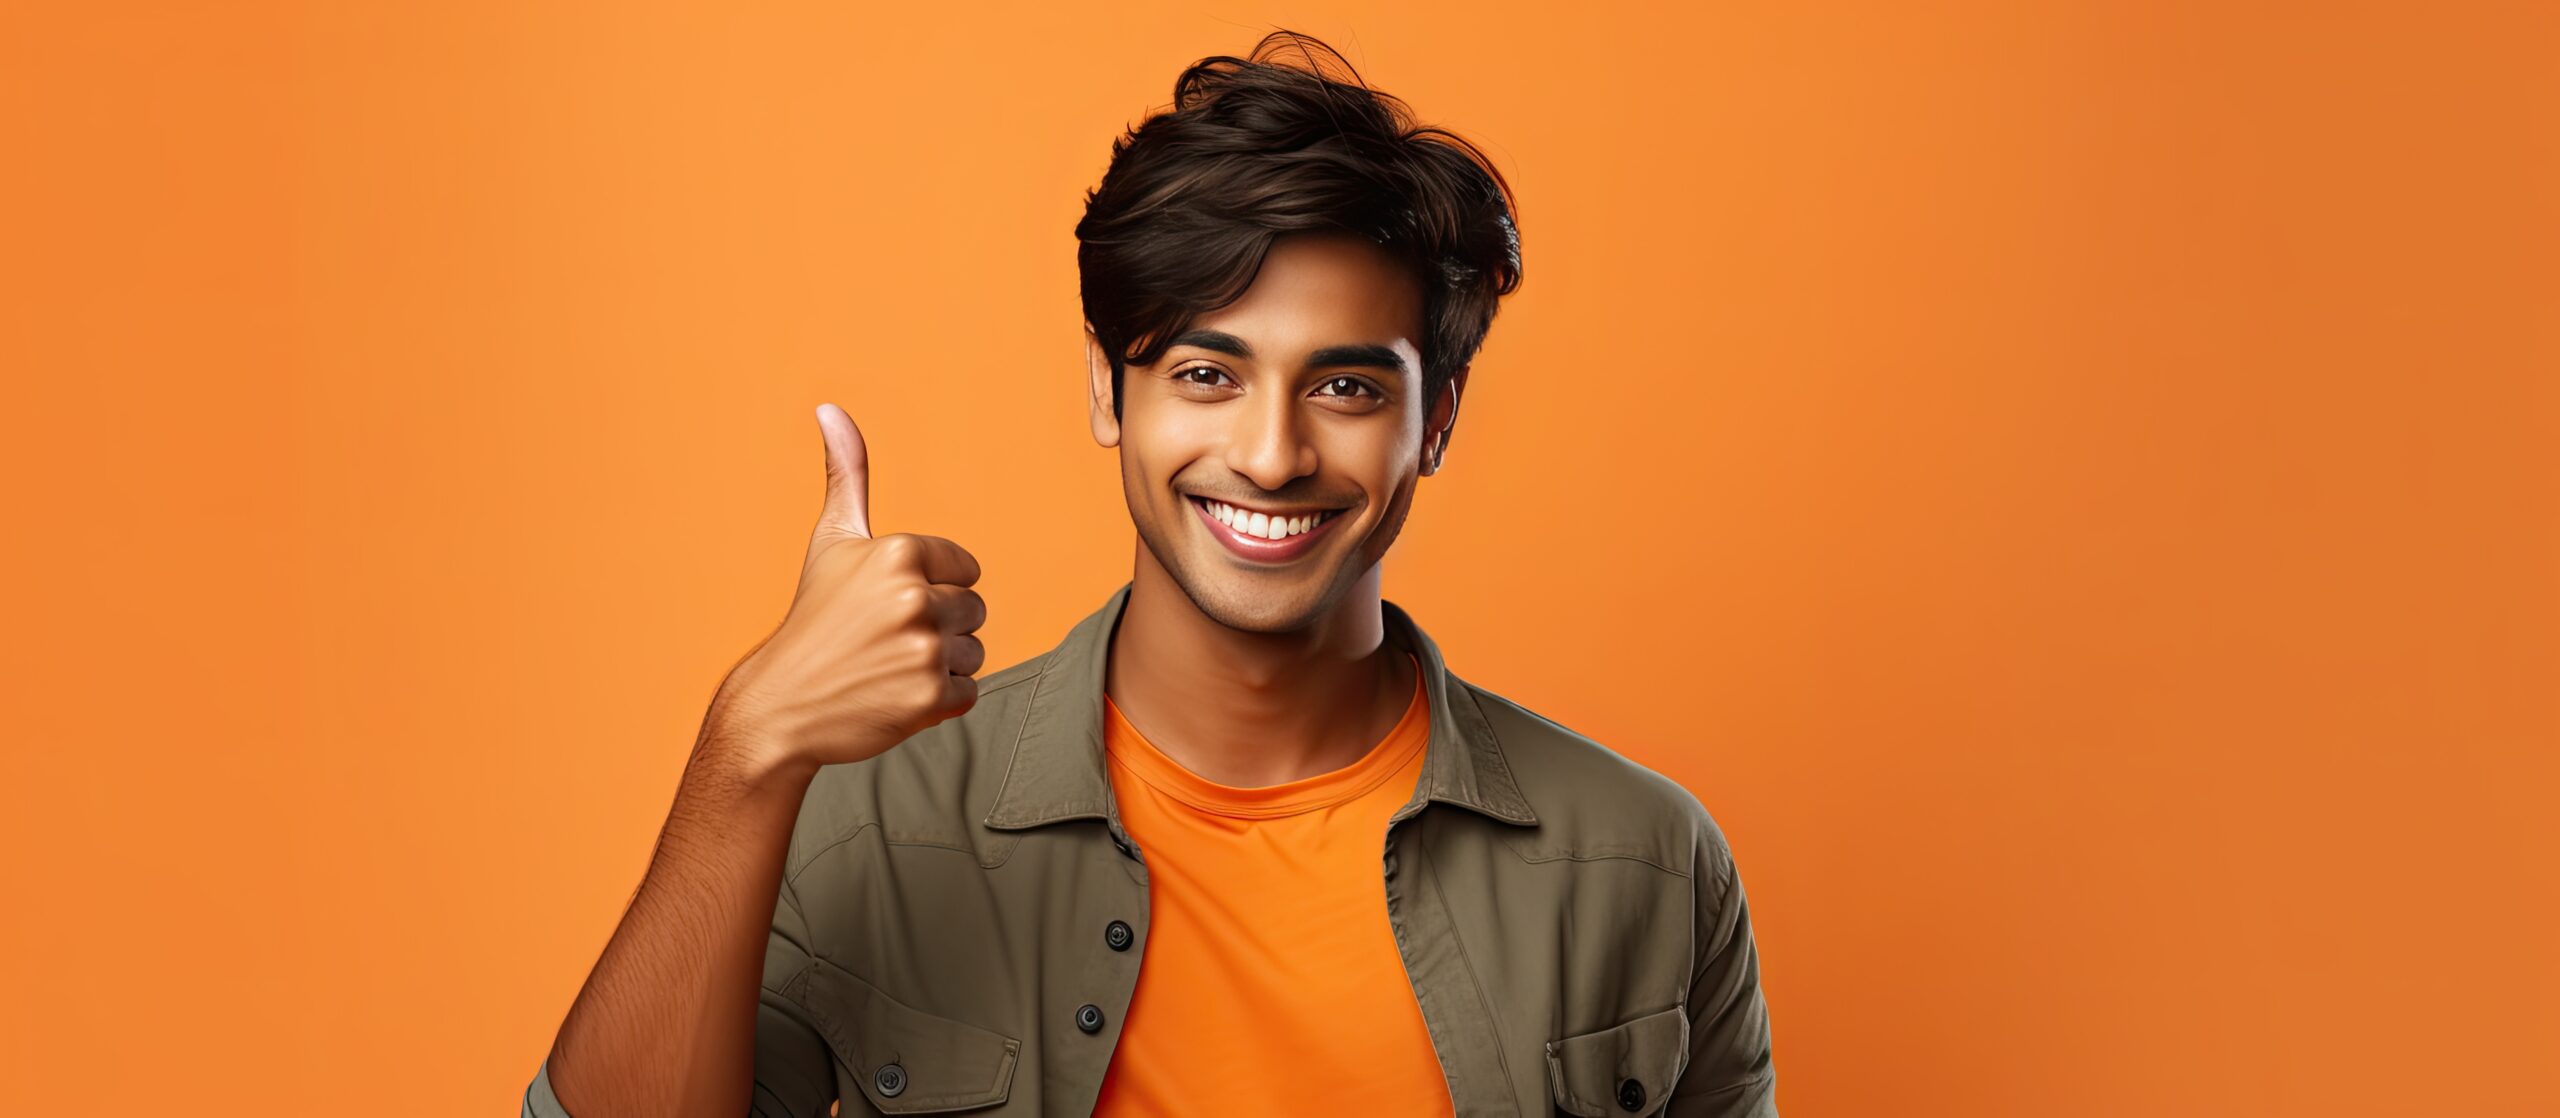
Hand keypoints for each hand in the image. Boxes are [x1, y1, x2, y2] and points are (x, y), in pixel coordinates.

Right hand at [705, 402, 986, 770]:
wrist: (781, 707)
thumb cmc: (813, 620)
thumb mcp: (832, 541)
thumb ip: (847, 475)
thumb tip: (830, 409)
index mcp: (898, 553)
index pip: (965, 568)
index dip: (932, 588)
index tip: (888, 604)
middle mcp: (914, 598)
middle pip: (974, 609)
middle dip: (938, 627)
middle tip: (886, 640)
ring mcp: (923, 651)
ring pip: (974, 650)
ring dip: (940, 664)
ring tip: (889, 667)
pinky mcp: (930, 698)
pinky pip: (968, 690)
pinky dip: (939, 700)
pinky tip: (895, 695)